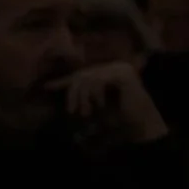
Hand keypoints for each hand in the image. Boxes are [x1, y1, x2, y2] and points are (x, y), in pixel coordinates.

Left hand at [51, 61, 166, 144]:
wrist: (141, 122)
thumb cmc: (119, 116)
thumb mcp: (94, 105)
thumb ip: (82, 97)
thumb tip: (61, 92)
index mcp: (107, 71)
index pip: (81, 74)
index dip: (63, 81)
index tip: (46, 87)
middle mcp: (114, 66)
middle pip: (82, 75)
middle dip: (73, 94)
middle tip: (71, 111)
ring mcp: (120, 68)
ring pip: (88, 77)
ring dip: (83, 98)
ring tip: (86, 112)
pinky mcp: (123, 75)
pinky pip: (98, 81)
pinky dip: (95, 95)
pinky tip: (99, 106)